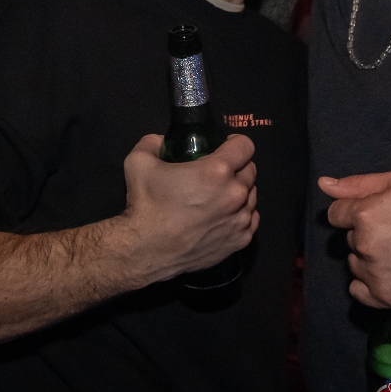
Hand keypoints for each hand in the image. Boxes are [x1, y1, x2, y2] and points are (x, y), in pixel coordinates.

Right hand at [119, 133, 258, 284]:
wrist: (145, 250)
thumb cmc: (145, 205)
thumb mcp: (139, 161)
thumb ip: (153, 143)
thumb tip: (162, 142)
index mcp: (216, 171)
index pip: (245, 146)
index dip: (234, 143)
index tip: (223, 147)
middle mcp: (235, 194)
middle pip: (250, 170)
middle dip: (237, 166)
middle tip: (216, 173)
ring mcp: (240, 220)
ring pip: (252, 195)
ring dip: (239, 191)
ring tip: (219, 196)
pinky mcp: (239, 241)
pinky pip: (251, 219)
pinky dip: (241, 214)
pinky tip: (224, 215)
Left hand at [322, 170, 390, 308]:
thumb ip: (359, 184)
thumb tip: (324, 184)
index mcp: (367, 215)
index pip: (336, 214)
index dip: (356, 211)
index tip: (380, 215)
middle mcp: (366, 246)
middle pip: (349, 239)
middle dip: (366, 234)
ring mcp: (374, 275)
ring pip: (355, 264)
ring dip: (369, 259)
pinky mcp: (384, 299)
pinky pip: (358, 290)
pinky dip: (370, 283)